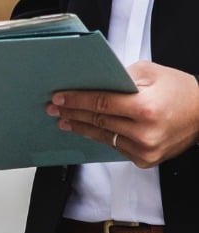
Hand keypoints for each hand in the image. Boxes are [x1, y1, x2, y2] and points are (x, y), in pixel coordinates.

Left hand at [48, 62, 198, 167]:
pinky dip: (102, 136)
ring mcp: (146, 150)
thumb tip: (93, 81)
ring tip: (64, 120)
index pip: (101, 104)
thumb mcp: (150, 72)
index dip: (76, 100)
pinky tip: (87, 129)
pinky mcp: (147, 160)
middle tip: (53, 109)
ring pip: (104, 137)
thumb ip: (121, 76)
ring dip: (82, 128)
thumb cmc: (179, 90)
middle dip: (72, 114)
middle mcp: (145, 133)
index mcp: (145, 108)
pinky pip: (117, 147)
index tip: (58, 98)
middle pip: (98, 122)